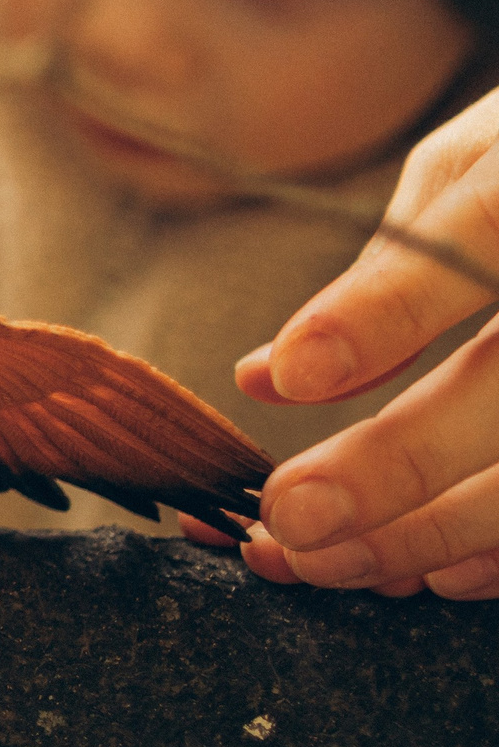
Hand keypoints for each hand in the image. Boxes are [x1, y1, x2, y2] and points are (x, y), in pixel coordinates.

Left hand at [230, 83, 498, 597]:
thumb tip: (270, 377)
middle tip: (289, 517)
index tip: (286, 375)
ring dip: (437, 534)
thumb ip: (387, 276)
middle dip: (398, 467)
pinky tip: (434, 573)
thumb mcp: (472, 173)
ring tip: (327, 560)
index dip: (383, 312)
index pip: (476, 239)